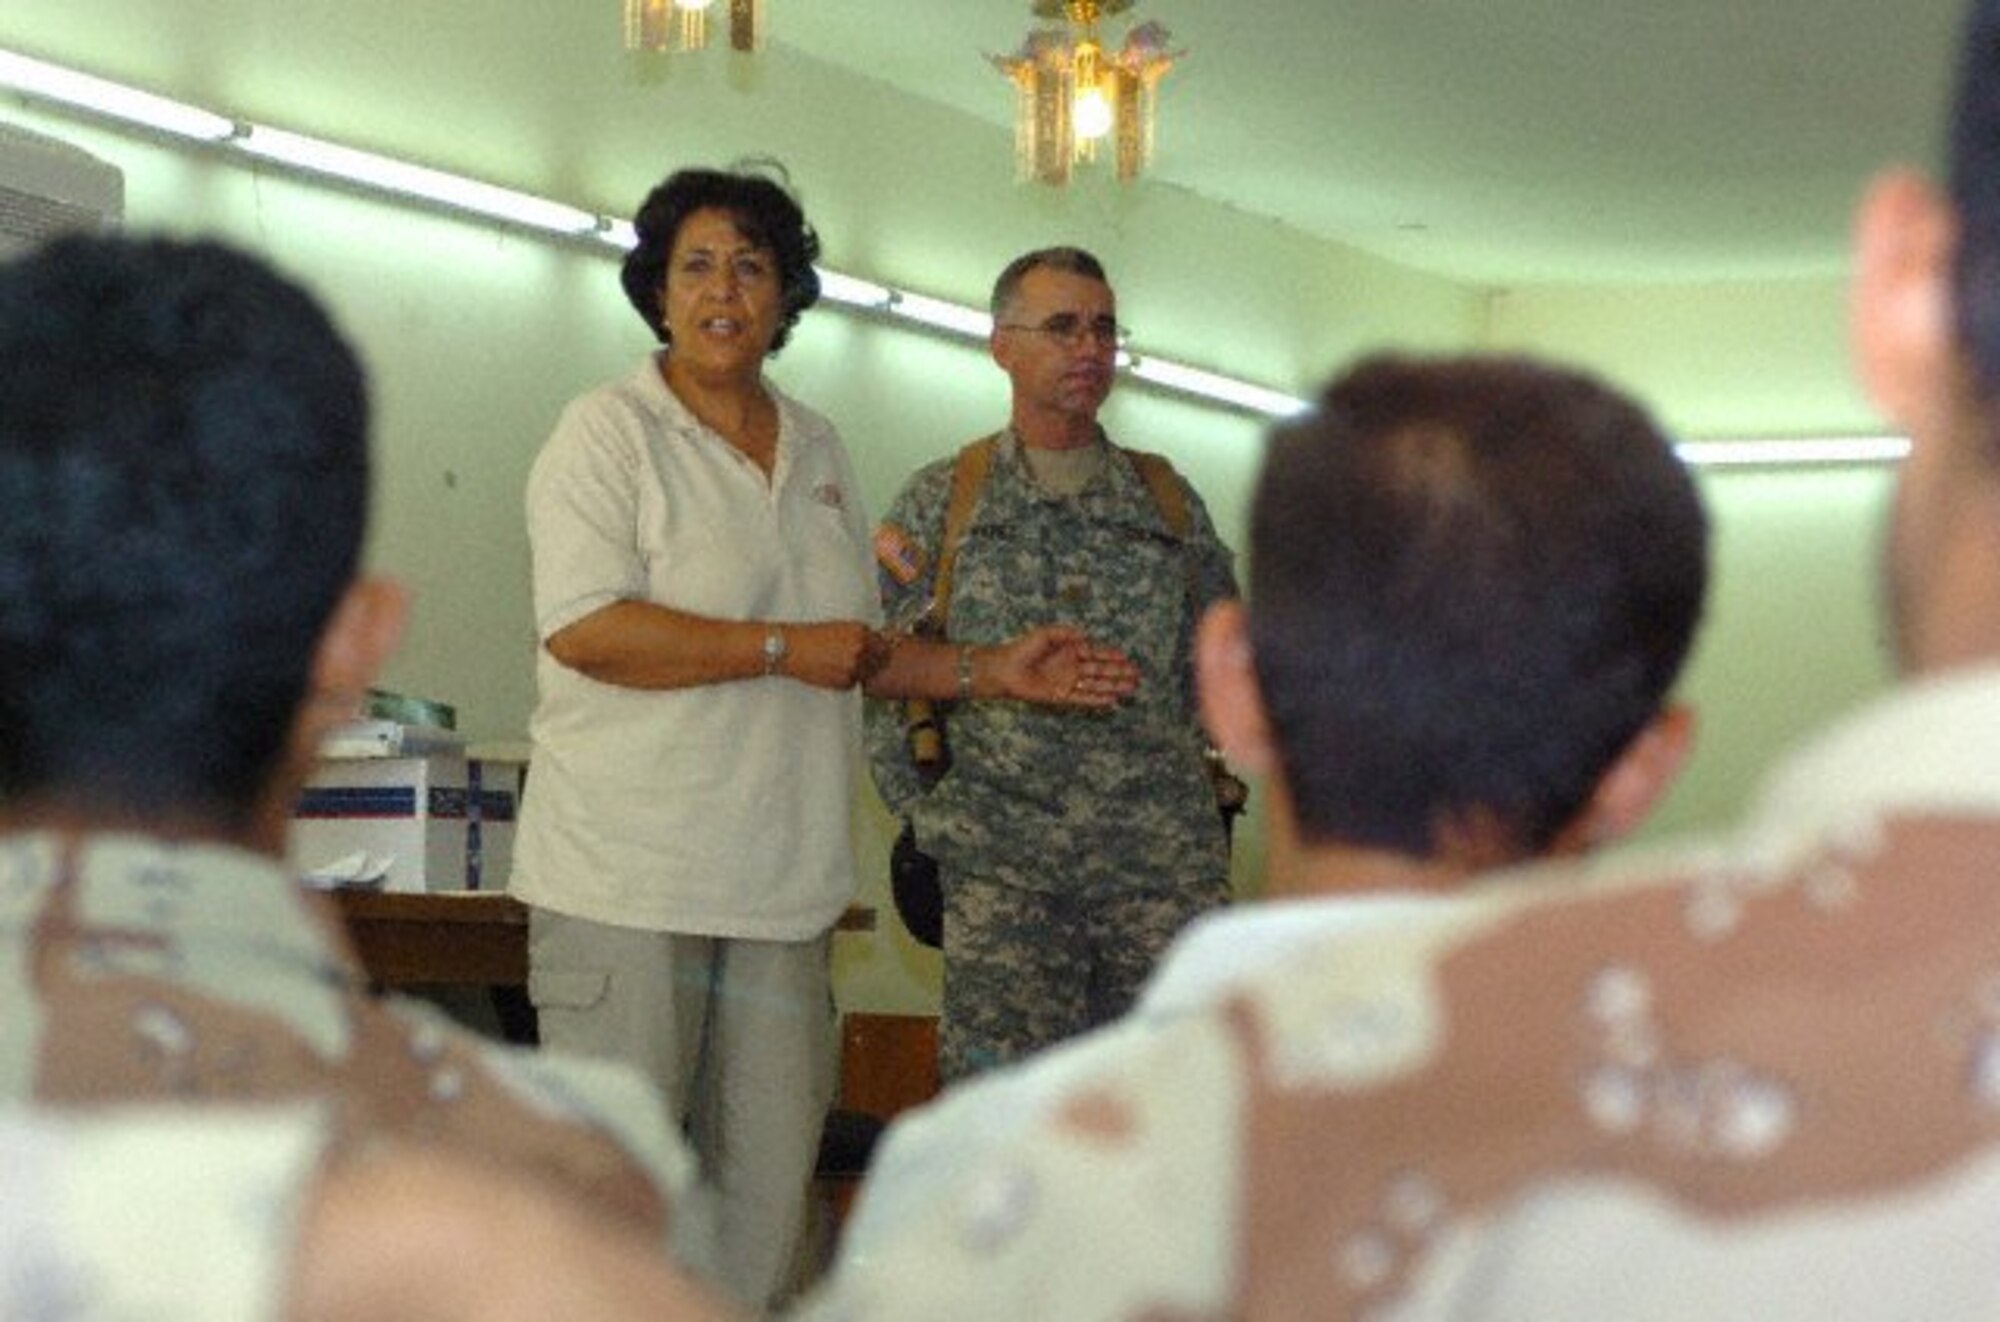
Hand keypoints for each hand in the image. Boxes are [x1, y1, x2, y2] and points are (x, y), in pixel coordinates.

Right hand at [781, 621, 893, 690]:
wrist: (789, 648)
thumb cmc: (810, 636)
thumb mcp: (838, 628)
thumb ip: (858, 636)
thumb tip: (875, 644)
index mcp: (860, 632)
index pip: (883, 645)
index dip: (877, 651)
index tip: (871, 653)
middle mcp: (861, 648)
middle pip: (878, 661)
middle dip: (870, 663)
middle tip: (851, 662)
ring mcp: (854, 666)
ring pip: (866, 674)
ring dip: (858, 673)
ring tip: (836, 666)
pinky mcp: (844, 681)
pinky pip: (852, 684)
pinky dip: (844, 681)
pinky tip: (829, 673)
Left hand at [990, 625, 1139, 707]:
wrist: (1005, 670)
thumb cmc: (1023, 648)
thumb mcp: (1046, 634)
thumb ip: (1066, 633)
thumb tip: (1086, 635)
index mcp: (1070, 650)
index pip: (1096, 653)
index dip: (1111, 656)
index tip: (1126, 657)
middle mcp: (1072, 667)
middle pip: (1100, 670)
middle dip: (1119, 672)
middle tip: (1137, 675)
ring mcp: (1068, 682)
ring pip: (1096, 685)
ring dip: (1113, 687)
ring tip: (1131, 688)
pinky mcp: (1061, 696)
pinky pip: (1083, 698)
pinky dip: (1097, 699)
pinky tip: (1112, 700)